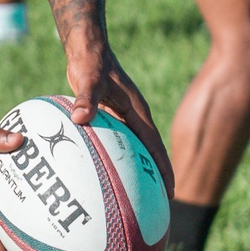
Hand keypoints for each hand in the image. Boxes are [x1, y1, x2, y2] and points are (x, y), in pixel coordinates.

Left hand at [65, 43, 174, 197]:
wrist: (87, 48)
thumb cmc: (90, 62)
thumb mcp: (89, 79)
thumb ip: (86, 98)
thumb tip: (79, 118)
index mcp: (137, 112)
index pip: (155, 145)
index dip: (163, 168)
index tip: (170, 191)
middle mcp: (134, 116)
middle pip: (149, 151)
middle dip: (156, 176)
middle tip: (159, 203)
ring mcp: (123, 116)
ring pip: (134, 148)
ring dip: (139, 168)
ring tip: (138, 195)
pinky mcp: (110, 115)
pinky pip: (117, 141)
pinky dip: (116, 156)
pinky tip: (106, 172)